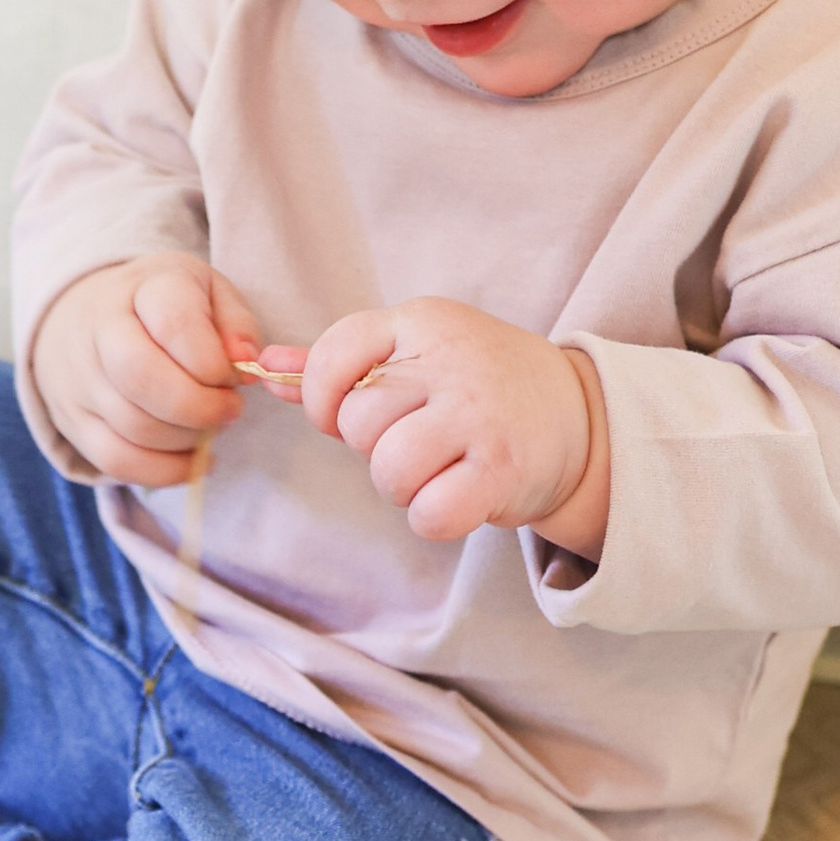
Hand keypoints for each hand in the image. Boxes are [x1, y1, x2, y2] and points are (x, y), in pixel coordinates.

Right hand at [31, 257, 260, 484]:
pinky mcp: (74, 422)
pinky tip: (193, 460)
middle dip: (200, 407)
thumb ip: (236, 323)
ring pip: (134, 427)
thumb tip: (246, 362)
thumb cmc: (161, 307)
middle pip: (143, 379)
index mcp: (142, 288)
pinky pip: (117, 462)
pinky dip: (165, 471)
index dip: (214, 362)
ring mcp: (80, 380)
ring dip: (188, 439)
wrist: (84, 317)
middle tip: (230, 409)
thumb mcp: (207, 293)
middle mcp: (100, 330)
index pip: (175, 324)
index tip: (236, 376)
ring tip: (209, 425)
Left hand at [299, 299, 609, 555]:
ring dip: (402, 488)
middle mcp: (450, 360)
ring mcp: (479, 414)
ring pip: (389, 469)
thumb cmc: (479, 388)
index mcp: (420, 322)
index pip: (334, 356)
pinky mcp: (503, 468)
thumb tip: (261, 364)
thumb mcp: (416, 355)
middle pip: (359, 423)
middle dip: (374, 449)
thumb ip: (340, 363)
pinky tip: (461, 497)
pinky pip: (430, 512)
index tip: (347, 415)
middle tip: (419, 444)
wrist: (578, 416)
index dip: (323, 400)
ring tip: (438, 471)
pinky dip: (435, 518)